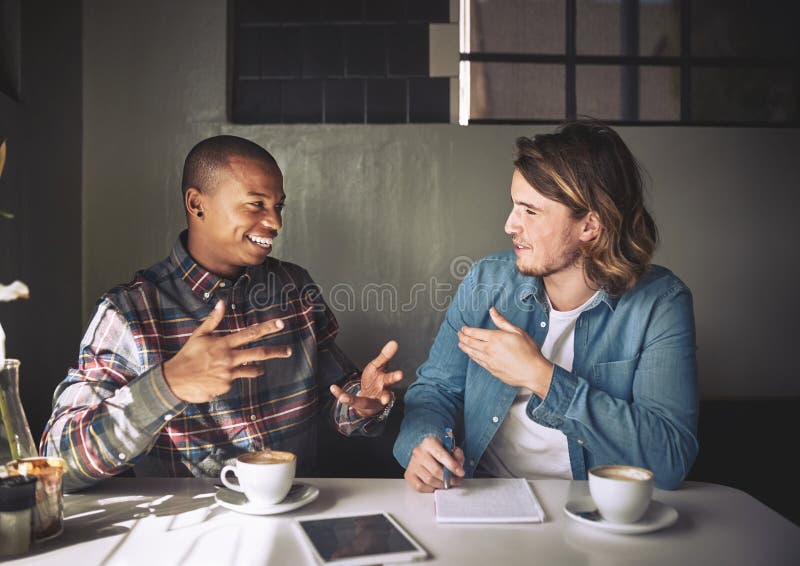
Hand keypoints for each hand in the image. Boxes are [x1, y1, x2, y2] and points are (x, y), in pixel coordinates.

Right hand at [162, 300, 291, 402]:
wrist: (174, 381)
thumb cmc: (187, 355)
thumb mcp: (199, 335)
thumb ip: (213, 320)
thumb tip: (222, 302)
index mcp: (223, 343)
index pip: (250, 333)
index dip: (267, 328)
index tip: (281, 324)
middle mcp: (229, 358)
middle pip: (259, 353)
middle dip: (276, 351)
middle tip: (289, 351)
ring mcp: (229, 373)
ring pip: (252, 369)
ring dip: (257, 368)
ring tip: (259, 367)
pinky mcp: (226, 386)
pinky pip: (235, 380)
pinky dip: (231, 378)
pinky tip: (217, 377)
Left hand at [329, 340, 402, 416]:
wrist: (371, 400)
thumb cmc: (376, 381)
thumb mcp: (379, 366)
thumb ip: (385, 356)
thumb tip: (394, 342)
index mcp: (385, 382)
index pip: (391, 379)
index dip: (395, 377)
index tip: (400, 374)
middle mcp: (380, 393)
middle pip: (384, 395)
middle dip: (386, 396)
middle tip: (386, 398)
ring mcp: (370, 401)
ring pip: (364, 402)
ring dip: (354, 400)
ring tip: (343, 398)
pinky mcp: (358, 404)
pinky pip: (349, 400)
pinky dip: (340, 394)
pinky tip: (333, 388)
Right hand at [404, 436, 464, 492]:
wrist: (423, 453)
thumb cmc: (438, 452)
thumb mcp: (449, 448)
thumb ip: (457, 455)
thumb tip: (459, 465)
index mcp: (429, 442)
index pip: (441, 455)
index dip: (452, 465)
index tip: (461, 473)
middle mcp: (419, 452)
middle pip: (435, 470)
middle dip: (448, 478)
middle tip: (456, 481)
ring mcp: (413, 464)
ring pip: (429, 480)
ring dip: (441, 484)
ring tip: (447, 483)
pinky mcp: (409, 475)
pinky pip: (420, 487)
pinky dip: (431, 489)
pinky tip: (436, 485)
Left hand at [457, 307, 553, 397]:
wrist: (533, 372)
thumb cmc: (528, 351)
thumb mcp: (517, 331)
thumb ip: (502, 321)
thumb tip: (492, 310)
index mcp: (495, 338)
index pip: (475, 332)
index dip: (467, 330)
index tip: (463, 328)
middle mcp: (489, 349)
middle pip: (470, 342)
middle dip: (462, 337)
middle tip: (459, 334)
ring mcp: (489, 361)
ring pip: (472, 353)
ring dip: (464, 347)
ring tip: (460, 343)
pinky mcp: (491, 370)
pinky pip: (477, 361)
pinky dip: (471, 356)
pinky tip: (470, 354)